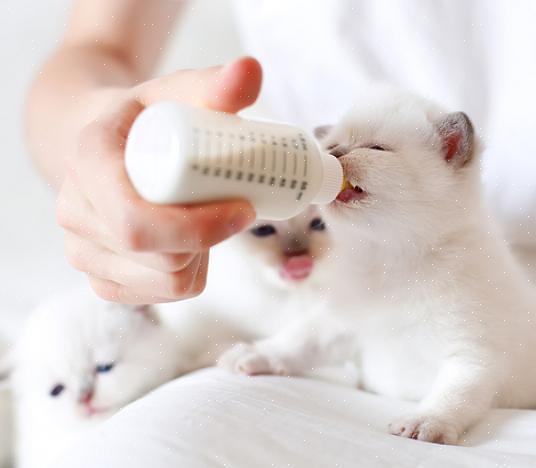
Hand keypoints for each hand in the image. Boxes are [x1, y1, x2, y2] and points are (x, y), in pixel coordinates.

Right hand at [57, 57, 261, 302]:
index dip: (200, 227)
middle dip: (210, 241)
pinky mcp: (101, 279)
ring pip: (167, 282)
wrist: (109, 145)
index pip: (139, 222)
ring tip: (207, 220)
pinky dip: (187, 275)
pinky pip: (159, 296)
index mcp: (89, 162)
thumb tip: (251, 70)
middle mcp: (75, 213)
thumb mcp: (178, 93)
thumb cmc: (149, 119)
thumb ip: (215, 84)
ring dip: (201, 258)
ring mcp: (83, 252)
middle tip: (235, 209)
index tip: (244, 207)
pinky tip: (189, 244)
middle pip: (160, 258)